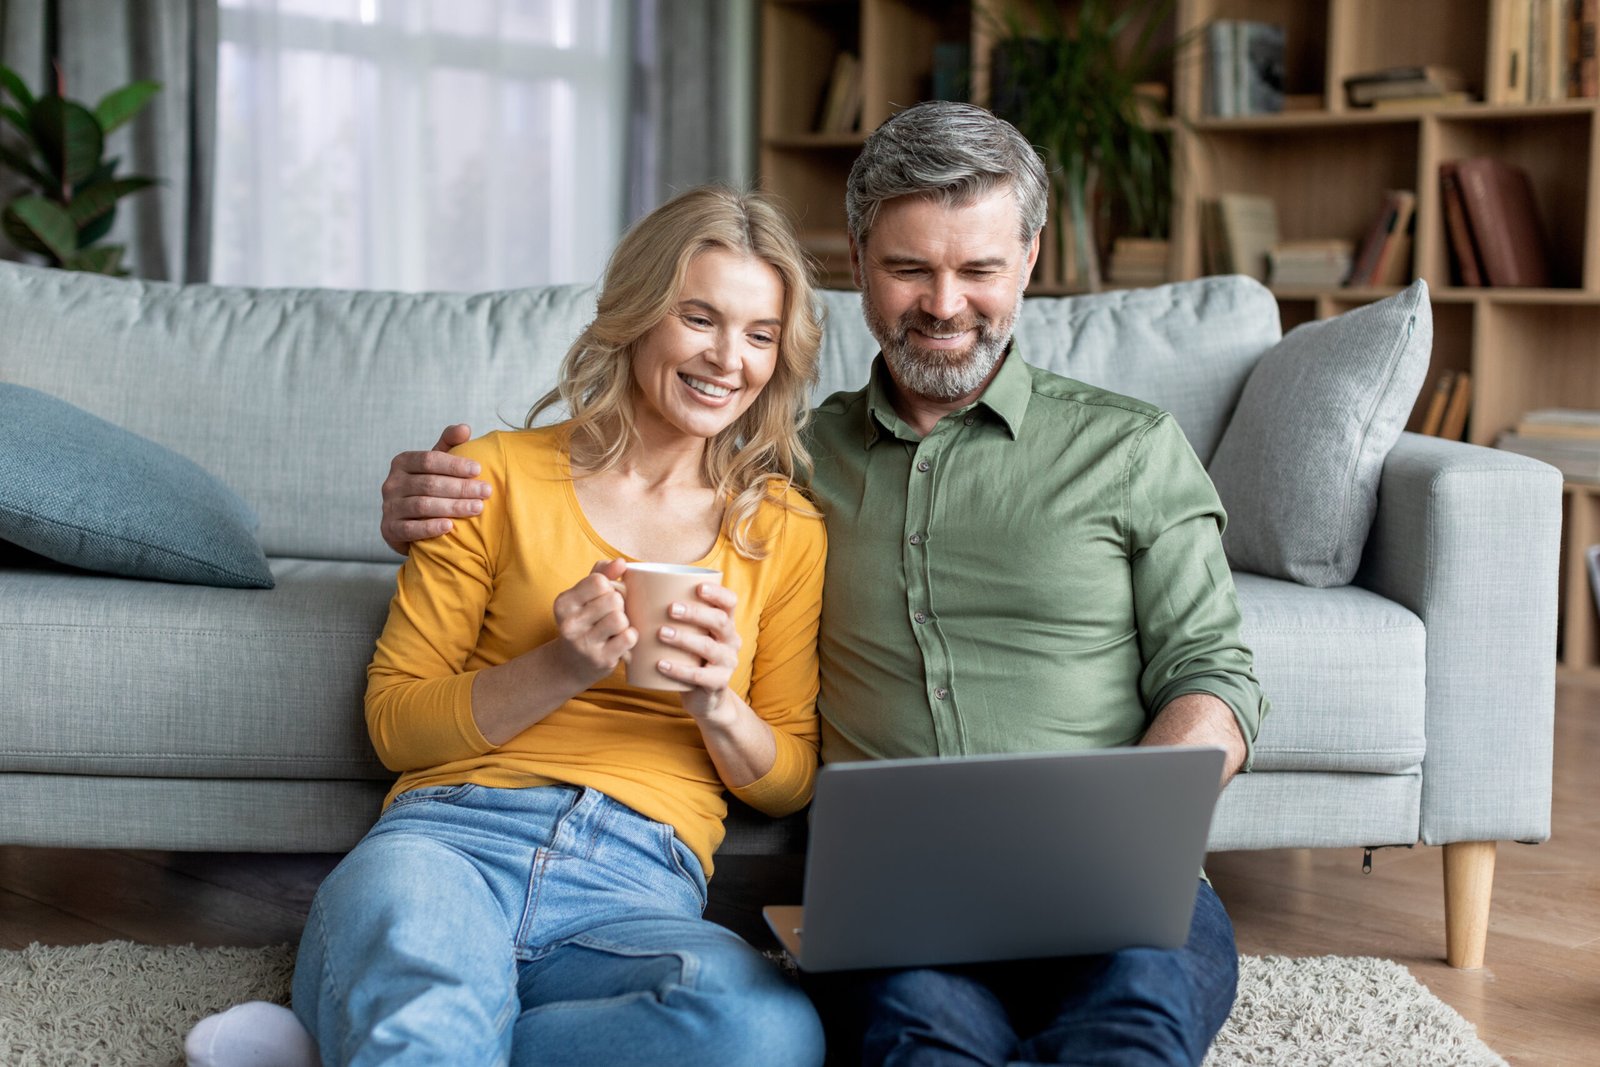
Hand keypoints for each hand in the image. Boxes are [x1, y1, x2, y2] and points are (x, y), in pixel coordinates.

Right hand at [380, 424, 492, 554]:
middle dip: (461, 487)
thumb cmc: (428, 487)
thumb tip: (465, 428)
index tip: (479, 469)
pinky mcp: (389, 529)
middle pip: (429, 483)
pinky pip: (409, 529)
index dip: (454, 464)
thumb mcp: (436, 464)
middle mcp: (392, 483)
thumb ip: (449, 444)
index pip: (429, 460)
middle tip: (486, 491)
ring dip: (452, 507)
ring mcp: (389, 507)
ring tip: (477, 507)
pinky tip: (450, 526)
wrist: (408, 523)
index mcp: (403, 462)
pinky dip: (430, 527)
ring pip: (422, 505)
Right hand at [551, 559, 636, 688]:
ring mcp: (583, 644)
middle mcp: (569, 624)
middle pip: (613, 599)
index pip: (599, 582)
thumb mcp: (584, 596)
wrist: (572, 664)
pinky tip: (620, 641)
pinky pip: (628, 637)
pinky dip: (630, 637)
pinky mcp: (600, 660)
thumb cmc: (585, 622)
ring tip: (614, 629)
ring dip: (624, 622)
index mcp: (563, 603)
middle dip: (618, 605)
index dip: (609, 587)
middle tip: (610, 615)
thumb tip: (621, 562)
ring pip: (620, 619)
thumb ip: (601, 573)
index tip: (603, 598)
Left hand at [653, 581, 740, 720]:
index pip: (730, 602)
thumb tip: (631, 593)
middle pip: (720, 621)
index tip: (698, 588)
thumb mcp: (689, 635)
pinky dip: (679, 670)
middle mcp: (731, 640)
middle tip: (670, 609)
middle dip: (695, 613)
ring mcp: (728, 662)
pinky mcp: (719, 682)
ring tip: (661, 633)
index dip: (717, 593)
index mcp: (726, 623)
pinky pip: (700, 676)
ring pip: (709, 647)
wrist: (703, 697)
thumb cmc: (689, 657)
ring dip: (684, 638)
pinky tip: (661, 664)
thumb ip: (674, 617)